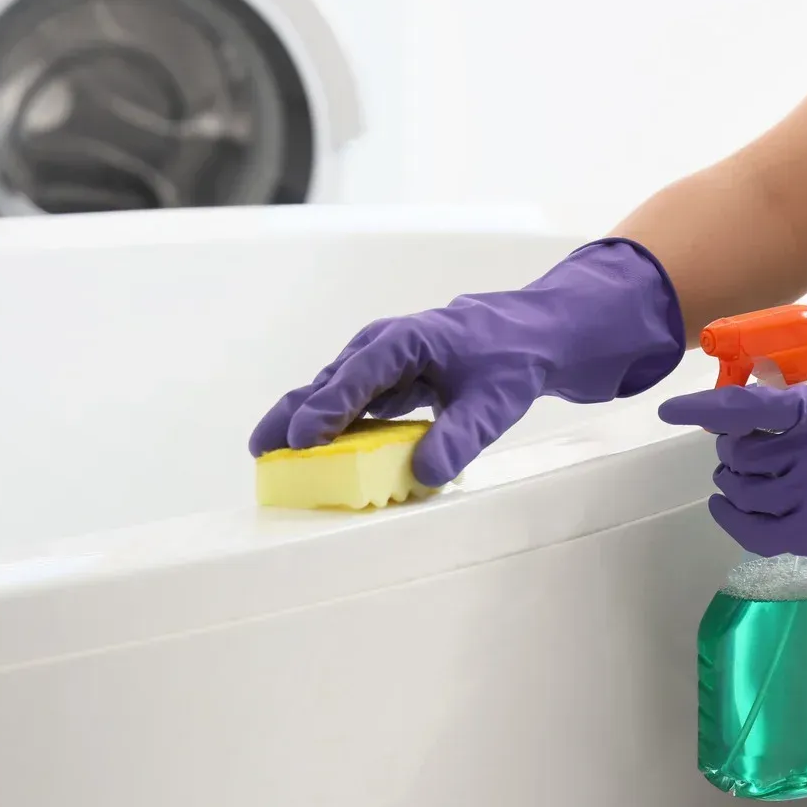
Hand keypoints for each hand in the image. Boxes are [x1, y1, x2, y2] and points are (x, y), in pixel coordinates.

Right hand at [249, 239, 684, 485]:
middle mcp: (390, 347)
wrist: (544, 332)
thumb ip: (461, 436)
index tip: (301, 439)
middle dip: (295, 414)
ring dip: (309, 422)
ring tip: (274, 456)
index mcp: (408, 340)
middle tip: (262, 451)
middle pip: (332, 382)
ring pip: (339, 392)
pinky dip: (338, 426)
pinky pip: (359, 404)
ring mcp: (391, 364)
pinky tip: (322, 453)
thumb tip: (425, 473)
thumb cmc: (517, 355)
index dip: (325, 408)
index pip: (357, 376)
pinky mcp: (399, 382)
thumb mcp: (496, 400)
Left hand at [657, 382, 806, 561]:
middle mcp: (805, 455)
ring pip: (739, 488)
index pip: (744, 407)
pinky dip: (729, 515)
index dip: (702, 408)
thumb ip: (796, 396)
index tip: (671, 410)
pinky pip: (751, 529)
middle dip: (731, 446)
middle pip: (737, 451)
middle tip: (743, 446)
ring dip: (731, 478)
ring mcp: (806, 497)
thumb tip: (750, 377)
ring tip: (741, 474)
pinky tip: (724, 505)